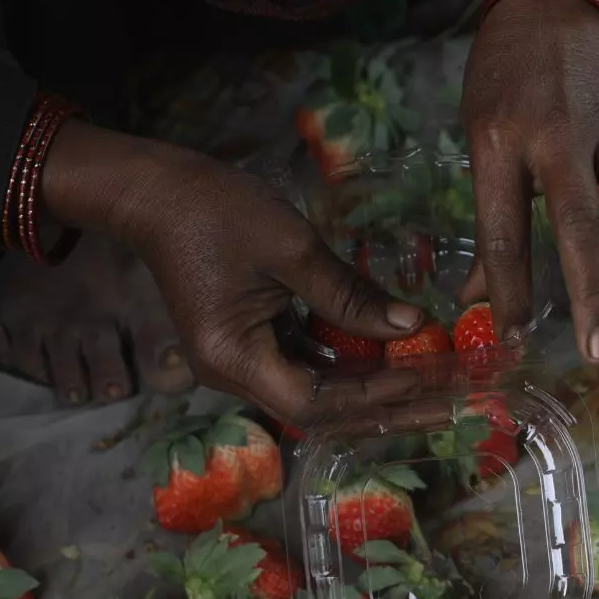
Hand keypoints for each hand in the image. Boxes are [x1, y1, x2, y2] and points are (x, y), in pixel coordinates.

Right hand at [41, 121, 445, 429]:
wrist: (156, 191)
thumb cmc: (217, 213)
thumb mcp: (291, 248)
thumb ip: (349, 293)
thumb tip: (411, 326)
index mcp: (233, 358)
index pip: (314, 402)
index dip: (371, 397)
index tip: (421, 380)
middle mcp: (232, 373)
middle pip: (317, 408)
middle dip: (381, 406)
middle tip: (441, 405)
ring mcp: (239, 359)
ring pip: (314, 388)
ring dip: (369, 386)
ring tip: (426, 383)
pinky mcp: (248, 339)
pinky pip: (304, 361)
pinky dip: (347, 360)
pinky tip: (390, 354)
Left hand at [460, 0, 598, 363]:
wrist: (548, 4)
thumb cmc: (501, 83)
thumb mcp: (476, 140)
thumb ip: (489, 222)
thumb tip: (474, 301)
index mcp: (498, 144)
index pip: (503, 230)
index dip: (508, 289)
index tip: (514, 337)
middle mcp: (555, 137)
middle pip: (576, 223)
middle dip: (590, 292)